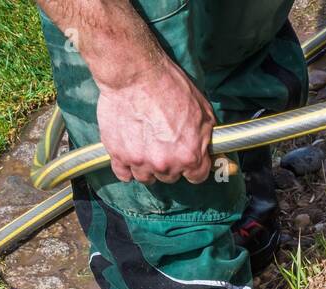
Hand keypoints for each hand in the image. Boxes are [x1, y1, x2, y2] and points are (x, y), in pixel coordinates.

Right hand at [96, 59, 214, 184]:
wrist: (135, 74)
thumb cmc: (169, 86)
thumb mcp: (203, 109)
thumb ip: (205, 137)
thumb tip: (207, 150)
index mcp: (189, 155)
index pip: (197, 177)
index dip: (194, 166)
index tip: (188, 159)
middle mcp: (165, 164)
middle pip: (170, 177)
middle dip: (169, 163)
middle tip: (163, 142)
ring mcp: (140, 162)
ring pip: (146, 177)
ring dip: (147, 166)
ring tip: (145, 145)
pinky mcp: (119, 155)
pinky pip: (124, 174)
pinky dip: (127, 166)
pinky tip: (130, 153)